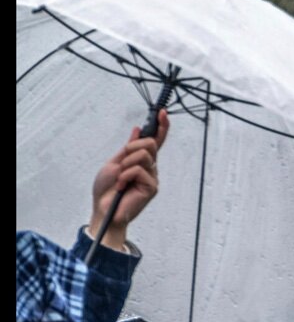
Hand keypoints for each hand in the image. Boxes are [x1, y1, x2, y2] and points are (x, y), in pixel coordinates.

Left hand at [87, 113, 168, 249]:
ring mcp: (152, 177)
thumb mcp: (115, 162)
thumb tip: (137, 130)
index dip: (161, 127)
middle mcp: (150, 167)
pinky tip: (122, 187)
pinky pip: (138, 170)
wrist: (103, 207)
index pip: (156, 141)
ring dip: (125, 164)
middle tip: (121, 163)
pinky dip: (125, 176)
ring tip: (120, 179)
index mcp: (141, 160)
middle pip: (150, 143)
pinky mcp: (152, 187)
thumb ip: (128, 148)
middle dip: (132, 148)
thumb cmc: (106, 188)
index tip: (162, 113)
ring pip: (142, 155)